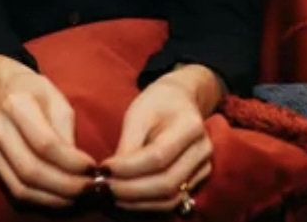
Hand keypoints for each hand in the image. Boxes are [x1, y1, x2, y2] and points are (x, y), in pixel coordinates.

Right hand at [0, 66, 96, 207]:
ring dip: (54, 198)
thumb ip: (66, 130)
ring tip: (78, 197)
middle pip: (31, 170)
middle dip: (65, 185)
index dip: (71, 161)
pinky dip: (40, 199)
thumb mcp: (56, 98)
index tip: (93, 168)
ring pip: (21, 186)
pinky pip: (15, 190)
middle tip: (90, 188)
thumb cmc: (34, 91)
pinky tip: (60, 198)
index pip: (45, 143)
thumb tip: (80, 167)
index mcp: (16, 104)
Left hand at [103, 77, 212, 213]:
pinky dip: (147, 204)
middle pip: (167, 183)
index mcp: (190, 126)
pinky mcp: (198, 181)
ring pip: (171, 198)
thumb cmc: (157, 103)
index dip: (128, 168)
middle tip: (103, 187)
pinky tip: (126, 198)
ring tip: (111, 194)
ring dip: (137, 203)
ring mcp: (203, 168)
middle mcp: (202, 150)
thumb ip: (127, 145)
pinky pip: (173, 201)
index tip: (103, 169)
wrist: (181, 101)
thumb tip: (111, 175)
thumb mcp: (138, 114)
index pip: (158, 157)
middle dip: (130, 191)